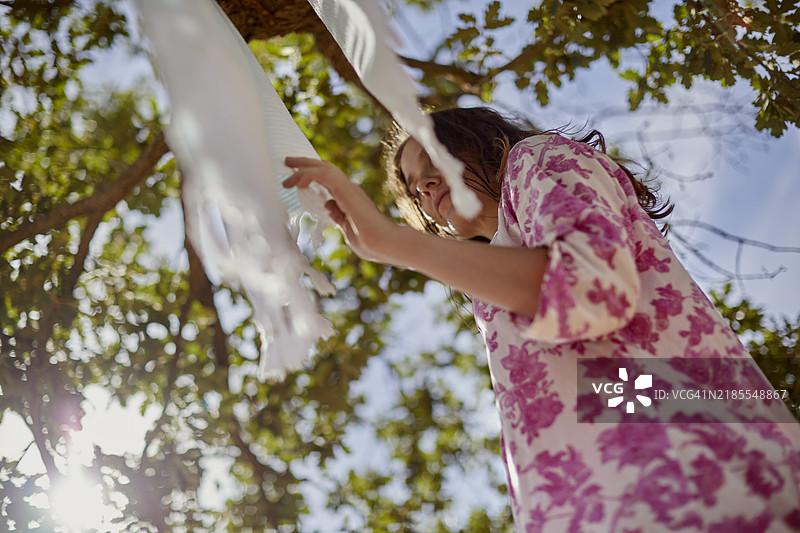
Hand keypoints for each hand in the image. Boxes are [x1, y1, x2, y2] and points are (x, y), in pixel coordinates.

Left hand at [283, 157, 400, 263]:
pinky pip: (323, 176)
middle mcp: (349, 190)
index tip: (296, 176)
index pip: (328, 180)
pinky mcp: (346, 191)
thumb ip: (338, 216)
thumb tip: (328, 205)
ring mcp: (349, 189)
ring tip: (288, 166)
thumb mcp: (347, 228)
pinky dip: (308, 174)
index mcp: (349, 198)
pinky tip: (297, 181)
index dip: (312, 174)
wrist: (384, 244)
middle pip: (324, 169)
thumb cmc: (370, 243)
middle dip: (305, 163)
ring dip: (303, 166)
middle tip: (288, 161)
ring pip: (323, 168)